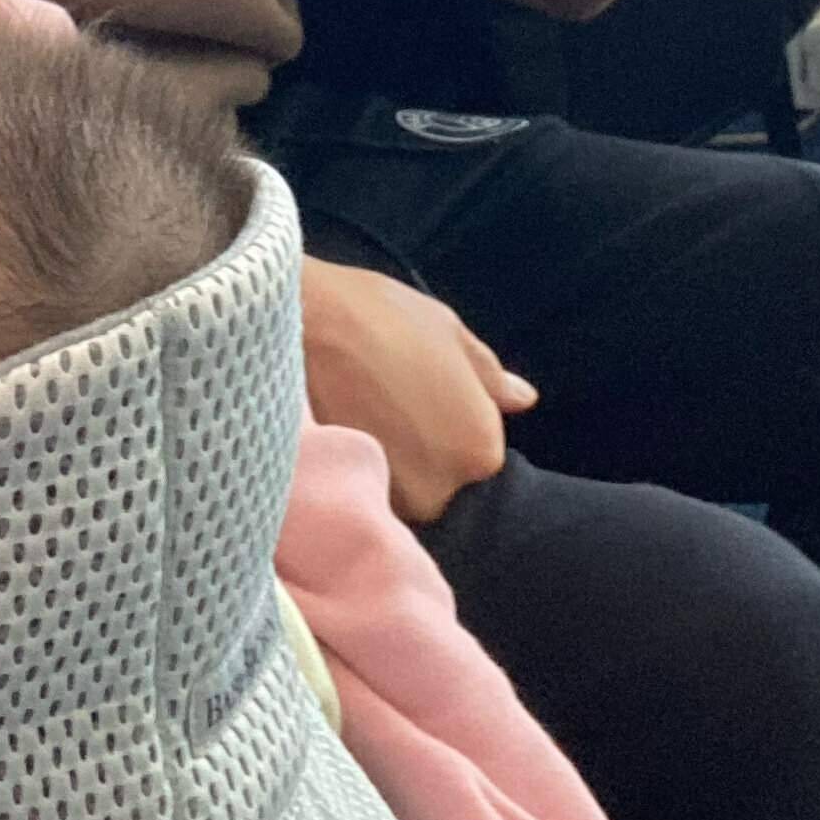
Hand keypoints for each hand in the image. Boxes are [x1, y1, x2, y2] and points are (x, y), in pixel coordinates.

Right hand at [299, 256, 534, 525]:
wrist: (295, 323)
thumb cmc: (376, 316)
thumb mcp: (447, 330)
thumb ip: (489, 375)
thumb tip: (523, 399)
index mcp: (480, 449)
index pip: (478, 449)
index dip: (448, 415)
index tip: (415, 386)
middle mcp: (443, 490)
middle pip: (439, 478)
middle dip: (421, 448)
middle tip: (385, 398)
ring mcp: (390, 502)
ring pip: (401, 488)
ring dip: (389, 461)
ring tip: (357, 410)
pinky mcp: (345, 501)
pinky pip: (365, 492)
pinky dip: (358, 468)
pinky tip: (339, 427)